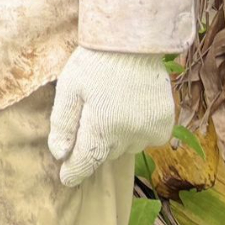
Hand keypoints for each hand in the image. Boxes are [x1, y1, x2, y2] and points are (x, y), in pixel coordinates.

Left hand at [49, 46, 174, 187]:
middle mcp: (129, 135)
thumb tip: (59, 154)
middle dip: (94, 144)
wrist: (134, 44)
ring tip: (110, 108)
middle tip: (89, 119)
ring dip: (115, 137)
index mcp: (102, 127)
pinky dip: (135, 131)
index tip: (66, 180)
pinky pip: (145, 139)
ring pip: (125, 147)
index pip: (87, 161)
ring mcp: (150, 132)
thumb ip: (63, 124)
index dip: (74, 172)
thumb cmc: (94, 64)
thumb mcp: (68, 89)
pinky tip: (129, 109)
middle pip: (105, 153)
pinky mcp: (164, 126)